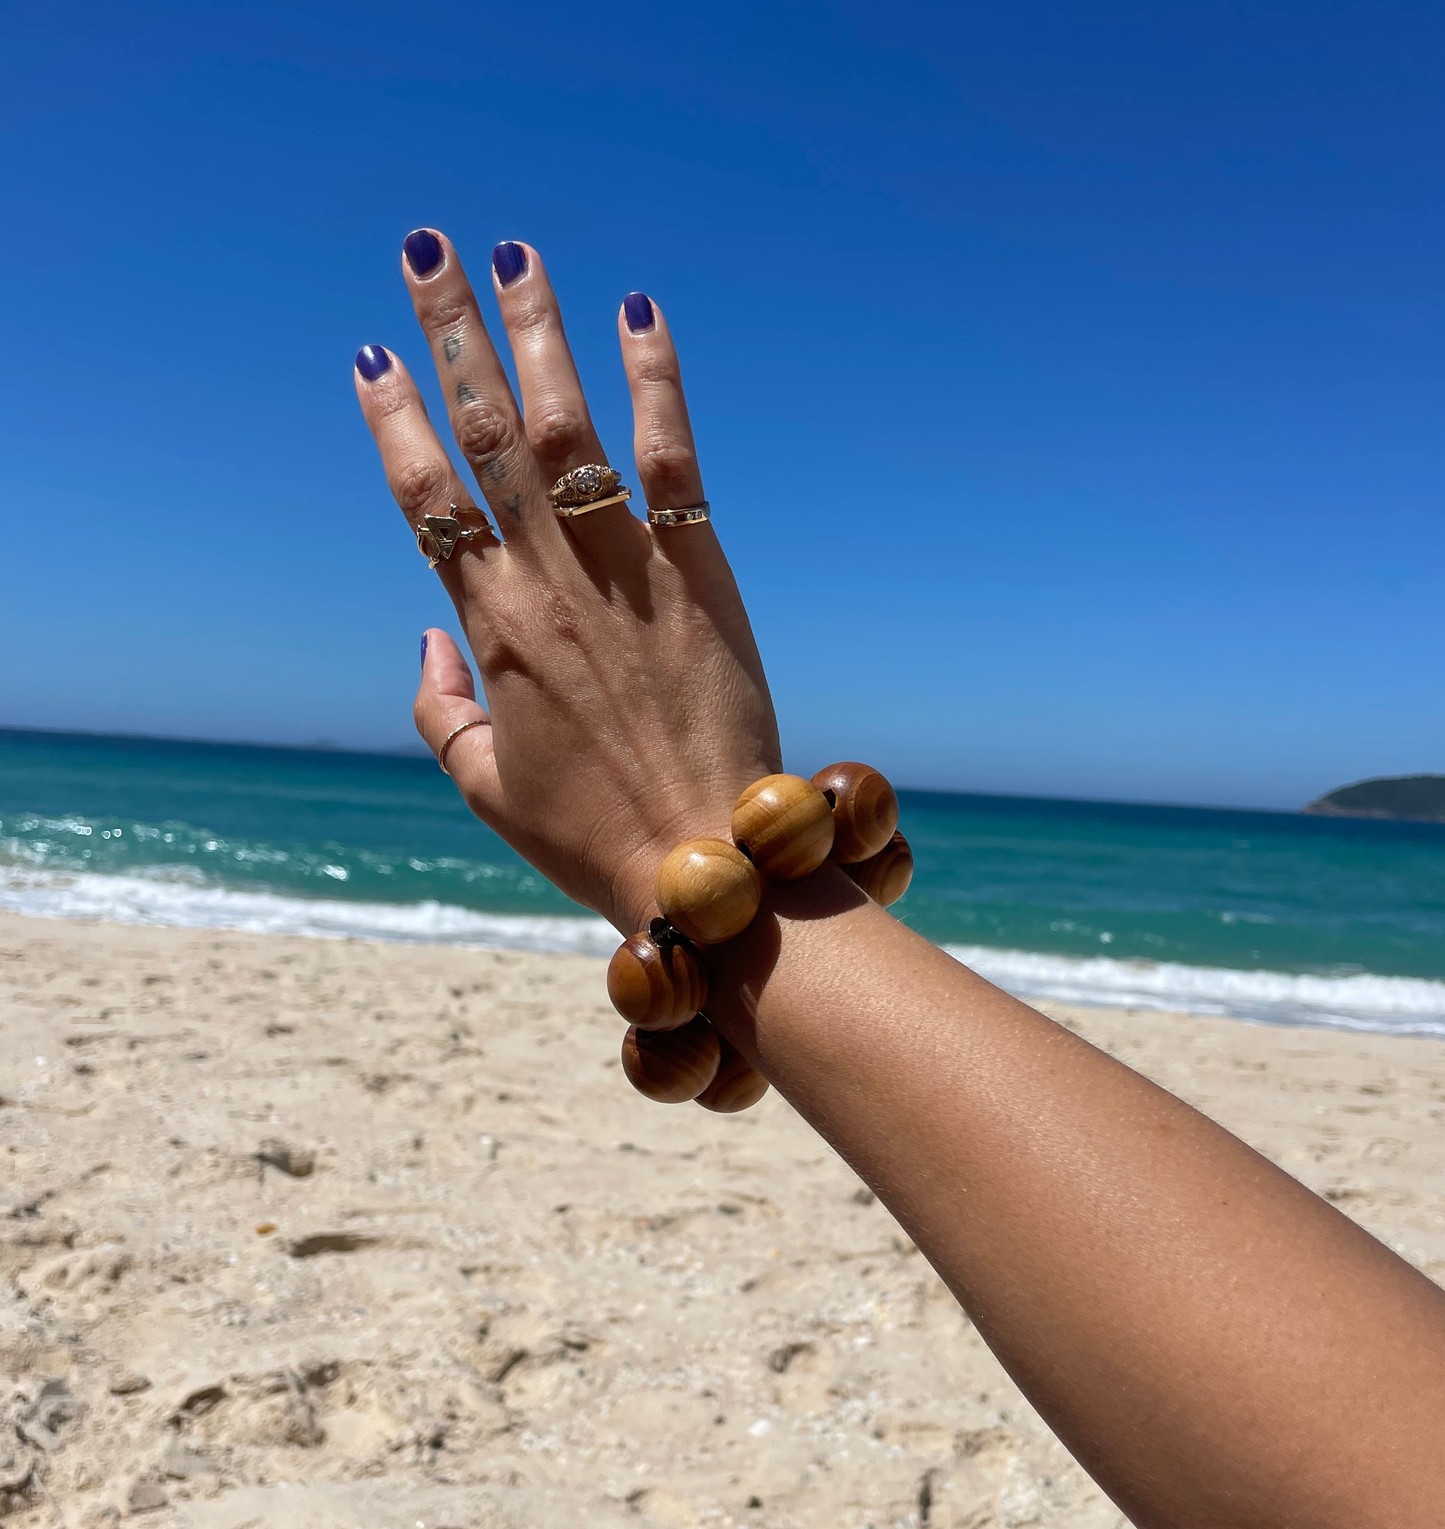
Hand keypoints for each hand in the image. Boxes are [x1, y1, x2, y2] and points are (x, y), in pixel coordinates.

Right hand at [354, 233, 780, 932]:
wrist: (705, 857)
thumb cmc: (590, 835)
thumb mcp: (485, 788)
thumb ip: (438, 709)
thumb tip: (425, 635)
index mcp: (490, 630)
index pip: (424, 500)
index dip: (392, 419)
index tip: (373, 353)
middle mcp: (547, 582)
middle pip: (485, 435)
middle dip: (451, 335)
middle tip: (425, 251)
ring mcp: (625, 569)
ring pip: (568, 427)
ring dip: (538, 333)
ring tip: (516, 253)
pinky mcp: (700, 572)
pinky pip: (673, 459)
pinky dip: (656, 383)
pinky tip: (639, 313)